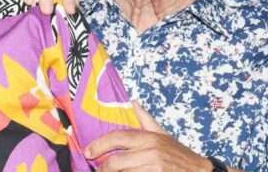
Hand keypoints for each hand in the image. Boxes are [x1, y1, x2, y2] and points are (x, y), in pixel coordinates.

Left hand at [87, 101, 212, 171]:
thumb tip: (134, 102)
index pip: (118, 137)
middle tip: (97, 169)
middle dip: (103, 168)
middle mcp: (151, 152)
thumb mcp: (162, 134)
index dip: (100, 144)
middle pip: (116, 162)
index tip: (89, 152)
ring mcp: (154, 168)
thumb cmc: (178, 153)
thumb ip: (145, 119)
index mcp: (148, 138)